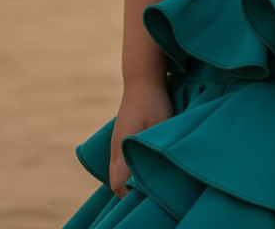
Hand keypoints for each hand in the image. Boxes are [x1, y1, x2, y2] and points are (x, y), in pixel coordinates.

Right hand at [109, 79, 173, 197]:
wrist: (141, 79)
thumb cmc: (154, 102)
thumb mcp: (161, 125)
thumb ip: (156, 149)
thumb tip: (158, 170)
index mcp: (122, 147)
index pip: (119, 183)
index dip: (130, 194)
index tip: (145, 195)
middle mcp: (115, 148)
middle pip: (114, 182)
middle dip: (127, 192)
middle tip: (146, 195)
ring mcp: (115, 142)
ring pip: (114, 172)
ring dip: (125, 181)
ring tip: (144, 183)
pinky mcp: (119, 136)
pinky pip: (117, 162)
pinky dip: (125, 170)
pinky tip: (139, 168)